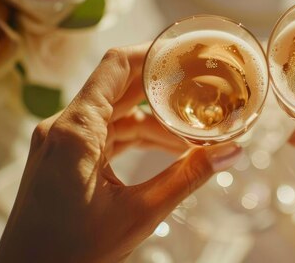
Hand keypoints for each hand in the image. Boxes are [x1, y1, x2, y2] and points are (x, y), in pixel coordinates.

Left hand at [0, 45, 242, 262]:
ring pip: (115, 113)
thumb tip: (232, 152)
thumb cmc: (75, 253)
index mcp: (76, 131)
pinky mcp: (65, 157)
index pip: (115, 66)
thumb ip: (188, 177)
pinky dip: (137, 137)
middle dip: (162, 88)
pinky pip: (107, 134)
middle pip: (118, 86)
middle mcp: (63, 127)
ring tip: (194, 133)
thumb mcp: (141, 213)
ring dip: (154, 120)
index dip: (152, 52)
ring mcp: (61, 142)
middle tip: (202, 86)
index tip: (186, 51)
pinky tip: (169, 149)